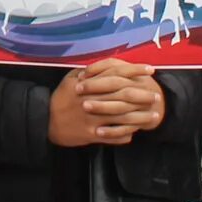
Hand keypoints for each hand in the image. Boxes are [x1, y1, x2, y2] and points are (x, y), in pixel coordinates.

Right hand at [47, 59, 163, 147]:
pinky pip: (112, 136)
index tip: (150, 70)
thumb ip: (88, 72)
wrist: (45, 120)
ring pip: (121, 117)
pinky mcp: (90, 135)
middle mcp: (92, 100)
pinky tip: (135, 132)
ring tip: (154, 116)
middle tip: (156, 96)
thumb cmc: (60, 98)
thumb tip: (106, 65)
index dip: (134, 71)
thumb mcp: (70, 78)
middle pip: (123, 95)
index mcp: (88, 84)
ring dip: (140, 117)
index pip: (116, 73)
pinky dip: (125, 134)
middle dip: (142, 95)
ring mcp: (92, 119)